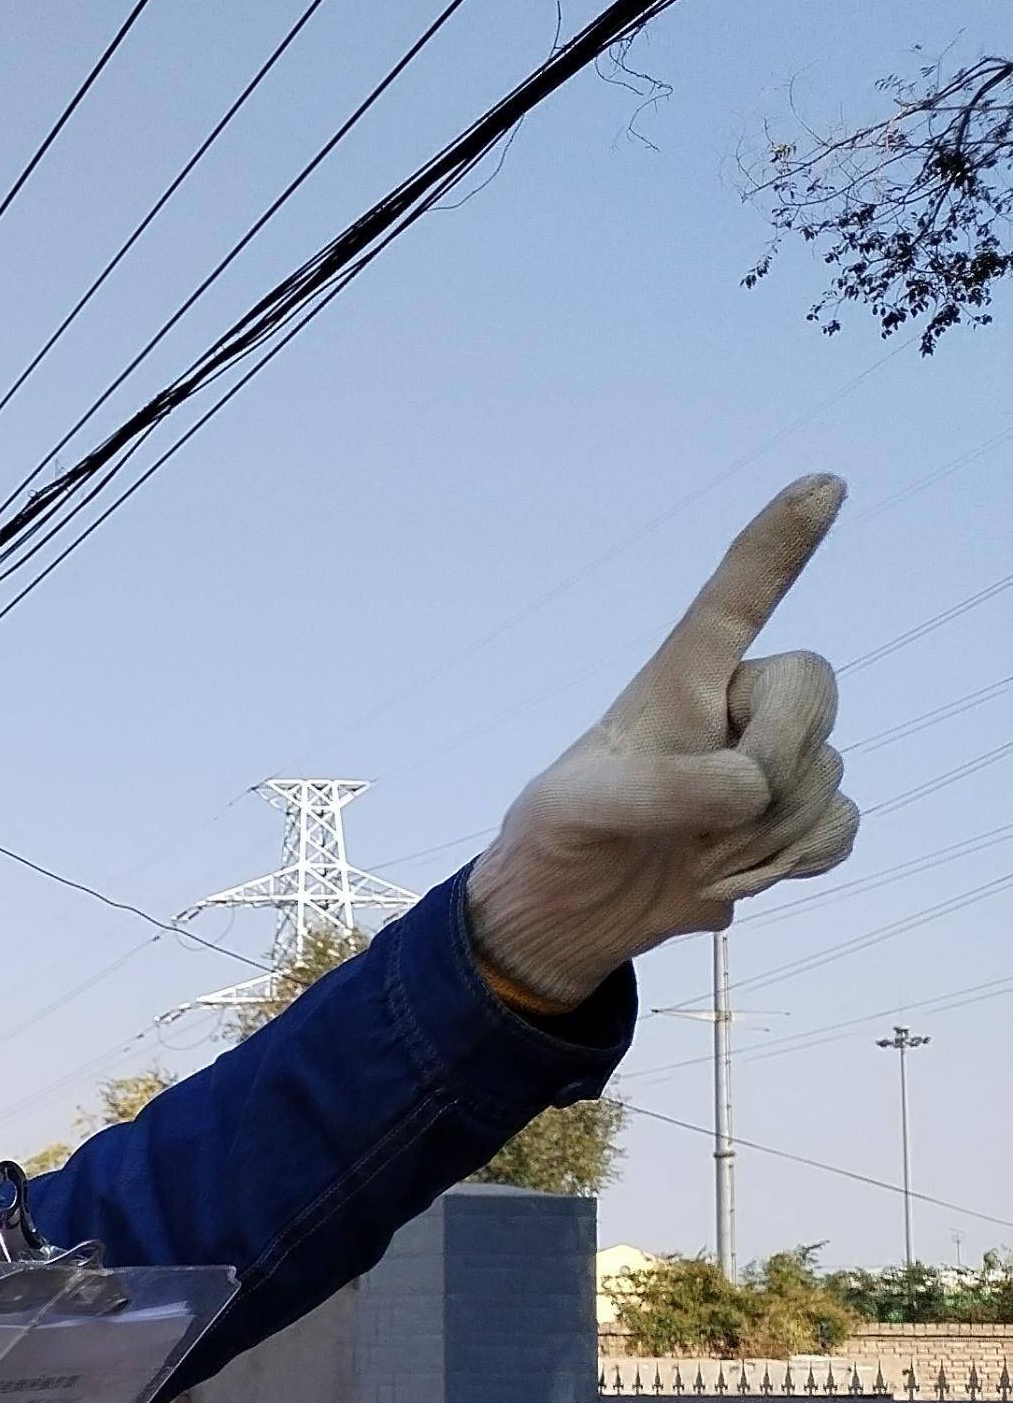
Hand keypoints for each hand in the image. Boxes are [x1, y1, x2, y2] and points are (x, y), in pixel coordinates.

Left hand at [467, 475, 861, 1010]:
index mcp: (678, 682)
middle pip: (815, 689)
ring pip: (827, 774)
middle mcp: (735, 709)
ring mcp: (770, 764)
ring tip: (692, 859)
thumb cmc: (560, 839)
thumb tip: (749, 788)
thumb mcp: (578, 810)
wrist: (568, 917)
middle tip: (709, 818)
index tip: (824, 485)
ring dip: (763, 837)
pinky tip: (729, 879)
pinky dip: (794, 865)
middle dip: (776, 760)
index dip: (779, 544)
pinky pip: (840, 827)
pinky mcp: (792, 822)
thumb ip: (656, 791)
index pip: (735, 598)